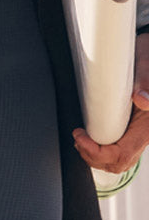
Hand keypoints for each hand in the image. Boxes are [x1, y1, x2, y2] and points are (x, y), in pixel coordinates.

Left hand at [72, 32, 148, 173]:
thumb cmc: (148, 57)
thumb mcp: (146, 63)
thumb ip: (147, 81)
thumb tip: (142, 99)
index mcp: (147, 125)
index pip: (122, 153)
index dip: (98, 152)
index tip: (79, 136)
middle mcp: (143, 132)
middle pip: (118, 162)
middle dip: (93, 156)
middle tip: (77, 138)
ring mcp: (136, 131)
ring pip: (118, 159)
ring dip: (96, 155)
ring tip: (80, 140)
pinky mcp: (130, 127)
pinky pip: (117, 147)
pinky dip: (100, 148)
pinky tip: (89, 136)